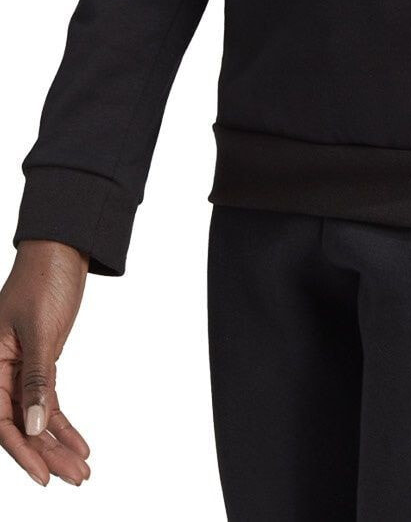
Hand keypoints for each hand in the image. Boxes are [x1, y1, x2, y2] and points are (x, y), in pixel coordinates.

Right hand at [0, 240, 90, 486]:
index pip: (0, 421)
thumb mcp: (41, 332)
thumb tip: (34, 426)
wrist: (60, 250)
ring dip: (58, 443)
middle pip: (20, 425)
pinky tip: (78, 443)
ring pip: (36, 416)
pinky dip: (62, 421)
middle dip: (48, 455)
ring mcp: (18, 368)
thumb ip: (36, 380)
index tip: (46, 477)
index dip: (23, 452)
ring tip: (82, 469)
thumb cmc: (44, 282)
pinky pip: (47, 399)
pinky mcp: (38, 361)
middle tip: (77, 479)